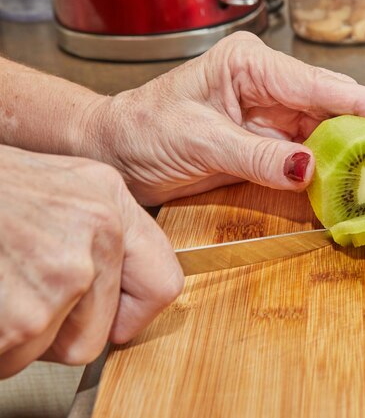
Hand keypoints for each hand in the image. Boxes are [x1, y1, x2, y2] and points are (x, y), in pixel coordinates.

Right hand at [0, 145, 182, 378]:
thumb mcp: (62, 188)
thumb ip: (101, 234)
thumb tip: (127, 290)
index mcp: (109, 200)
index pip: (165, 284)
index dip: (132, 313)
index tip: (112, 317)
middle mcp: (96, 233)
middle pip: (99, 333)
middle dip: (58, 329)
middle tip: (20, 289)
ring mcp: (61, 273)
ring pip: (53, 350)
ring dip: (19, 333)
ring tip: (0, 282)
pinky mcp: (26, 314)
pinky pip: (15, 358)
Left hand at [83, 32, 364, 205]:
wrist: (116, 152)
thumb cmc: (142, 131)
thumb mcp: (199, 140)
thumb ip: (256, 155)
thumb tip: (309, 169)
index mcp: (251, 64)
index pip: (320, 84)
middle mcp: (267, 84)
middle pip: (333, 106)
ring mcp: (269, 115)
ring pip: (325, 132)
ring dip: (351, 156)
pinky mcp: (265, 142)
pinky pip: (306, 155)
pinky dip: (326, 172)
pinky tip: (345, 186)